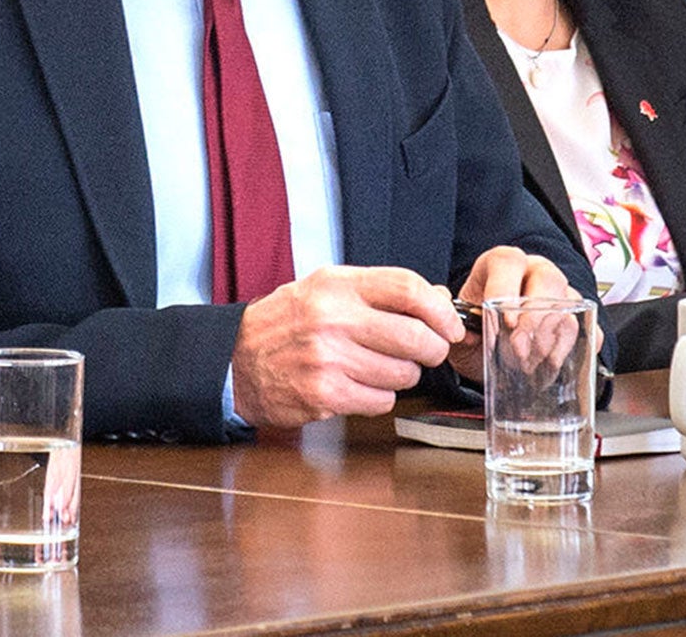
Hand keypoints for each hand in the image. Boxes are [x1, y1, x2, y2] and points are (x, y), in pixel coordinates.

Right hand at [231, 265, 461, 426]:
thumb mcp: (329, 288)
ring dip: (404, 375)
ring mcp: (328, 359)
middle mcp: (333, 319)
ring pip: (403, 373)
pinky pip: (381, 400)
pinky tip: (362, 386)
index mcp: (338, 285)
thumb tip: (439, 300)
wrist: (235, 360)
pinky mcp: (324, 395)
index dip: (440, 309)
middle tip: (429, 352)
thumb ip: (382, 291)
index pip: (408, 288)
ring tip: (383, 367)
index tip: (450, 324)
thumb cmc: (288, 322)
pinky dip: (381, 397)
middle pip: (415, 336)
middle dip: (433, 348)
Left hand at [449, 247, 584, 381]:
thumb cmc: (475, 331)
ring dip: (550, 337)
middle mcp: (534, 271)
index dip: (506, 288)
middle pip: (547, 278)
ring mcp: (559, 292)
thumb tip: (448, 314)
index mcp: (501, 264)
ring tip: (530, 363)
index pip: (507, 263)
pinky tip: (552, 363)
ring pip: (568, 303)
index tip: (504, 320)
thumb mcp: (456, 328)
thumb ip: (448, 319)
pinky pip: (587, 325)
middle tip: (520, 348)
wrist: (491, 350)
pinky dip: (572, 347)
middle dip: (535, 316)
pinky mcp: (577, 316)